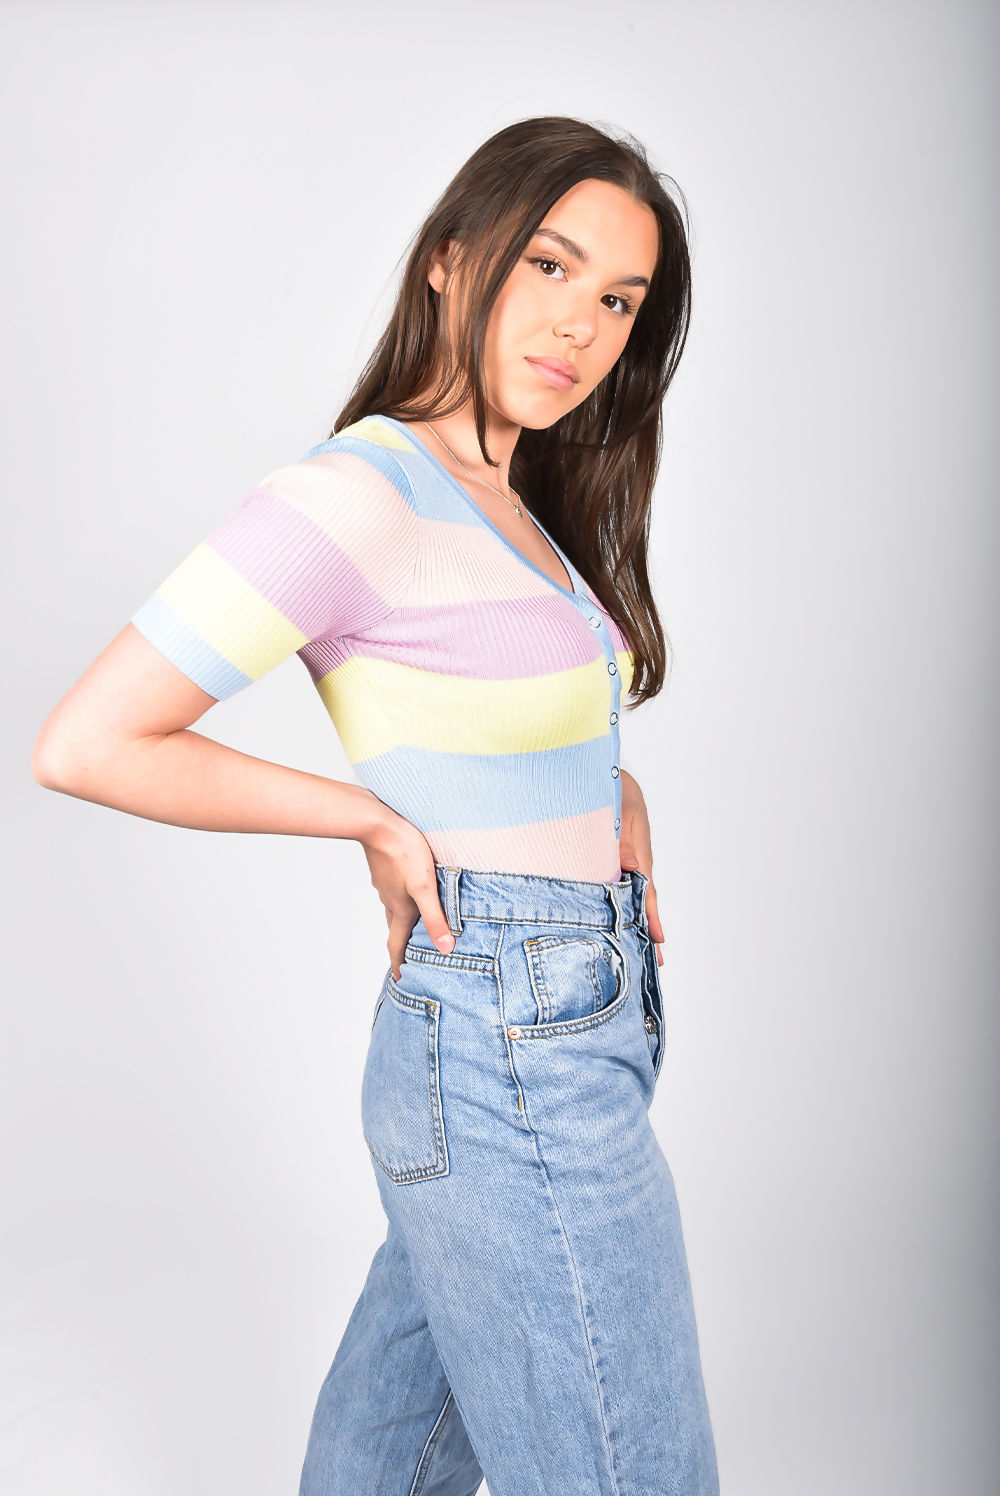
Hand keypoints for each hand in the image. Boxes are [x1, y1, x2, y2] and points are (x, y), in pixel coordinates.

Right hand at [360, 803, 454, 980]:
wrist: (377, 822)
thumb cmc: (404, 852)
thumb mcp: (425, 887)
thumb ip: (436, 917)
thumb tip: (446, 948)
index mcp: (400, 908)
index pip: (397, 944)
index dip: (399, 963)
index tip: (401, 979)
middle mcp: (390, 899)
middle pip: (395, 928)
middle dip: (401, 944)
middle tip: (408, 956)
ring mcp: (384, 883)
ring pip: (393, 907)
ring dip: (402, 921)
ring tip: (413, 925)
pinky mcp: (384, 867)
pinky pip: (392, 889)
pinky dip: (400, 898)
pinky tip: (407, 888)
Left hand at [618, 770, 664, 965]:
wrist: (585, 763)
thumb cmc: (605, 777)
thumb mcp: (618, 802)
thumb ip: (623, 834)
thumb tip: (632, 867)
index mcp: (637, 843)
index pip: (646, 885)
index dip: (651, 913)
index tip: (658, 939)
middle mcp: (630, 852)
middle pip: (637, 894)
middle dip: (642, 925)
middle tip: (650, 960)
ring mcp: (617, 853)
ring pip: (622, 889)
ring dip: (625, 914)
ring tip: (631, 946)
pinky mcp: (601, 851)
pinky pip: (607, 878)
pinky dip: (608, 897)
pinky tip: (604, 912)